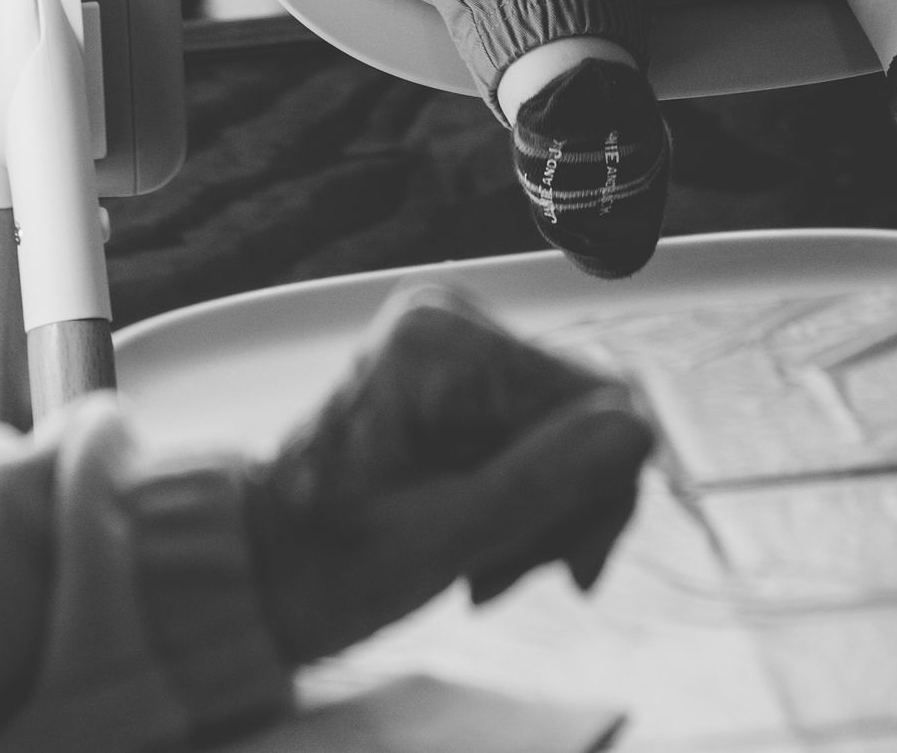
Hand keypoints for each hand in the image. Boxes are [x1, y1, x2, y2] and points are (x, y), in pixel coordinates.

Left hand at [243, 290, 655, 662]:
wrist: (257, 572)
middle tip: (507, 578)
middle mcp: (452, 318)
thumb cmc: (327, 564)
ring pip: (559, 429)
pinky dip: (517, 497)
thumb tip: (639, 430)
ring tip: (484, 571)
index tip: (573, 572)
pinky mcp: (451, 374)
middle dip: (562, 505)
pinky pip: (526, 431)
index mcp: (444, 342)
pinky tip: (480, 543)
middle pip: (578, 411)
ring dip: (539, 512)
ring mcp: (451, 343)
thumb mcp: (443, 539)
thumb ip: (543, 482)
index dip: (602, 487)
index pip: (593, 396)